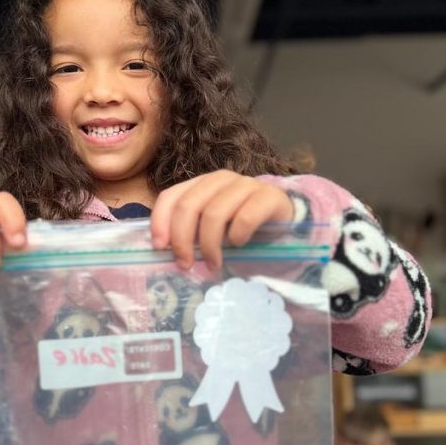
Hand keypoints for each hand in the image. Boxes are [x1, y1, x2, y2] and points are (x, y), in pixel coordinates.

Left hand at [150, 171, 293, 269]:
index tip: (160, 248)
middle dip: (182, 239)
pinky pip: (245, 217)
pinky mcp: (269, 197)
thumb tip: (163, 250)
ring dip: (209, 245)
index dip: (160, 222)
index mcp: (201, 185)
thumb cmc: (242, 230)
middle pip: (189, 205)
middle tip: (186, 264)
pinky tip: (239, 245)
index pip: (171, 196)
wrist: (285, 226)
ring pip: (214, 213)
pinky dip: (237, 236)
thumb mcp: (211, 230)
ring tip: (214, 264)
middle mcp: (221, 179)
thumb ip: (189, 232)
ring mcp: (246, 185)